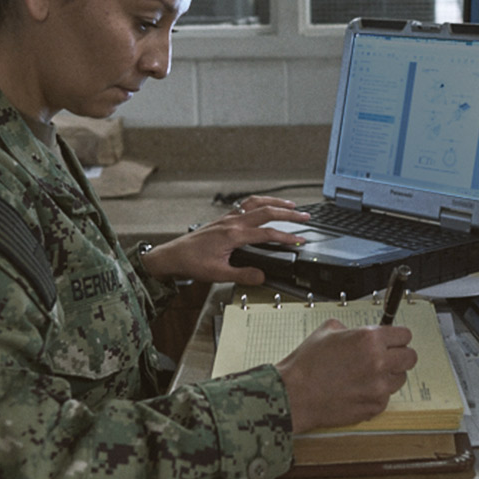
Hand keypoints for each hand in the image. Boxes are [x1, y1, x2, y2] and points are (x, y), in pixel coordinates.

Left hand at [139, 196, 308, 284]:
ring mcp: (227, 218)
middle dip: (288, 213)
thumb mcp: (218, 274)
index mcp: (233, 235)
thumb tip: (261, 276)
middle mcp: (232, 222)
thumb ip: (242, 275)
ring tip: (290, 205)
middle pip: (266, 212)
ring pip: (256, 203)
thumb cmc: (192, 263)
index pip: (267, 234)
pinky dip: (259, 203)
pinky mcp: (223, 219)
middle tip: (306, 216)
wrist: (172, 256)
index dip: (286, 237)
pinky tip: (264, 206)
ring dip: (275, 202)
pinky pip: (245, 204)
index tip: (299, 240)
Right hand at [275, 319, 417, 432]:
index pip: (405, 335)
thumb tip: (361, 333)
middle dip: (399, 355)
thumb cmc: (306, 365)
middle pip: (410, 357)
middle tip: (387, 357)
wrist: (294, 394)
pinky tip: (358, 389)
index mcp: (369, 339)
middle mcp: (378, 363)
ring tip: (367, 375)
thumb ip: (351, 329)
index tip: (394, 340)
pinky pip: (385, 397)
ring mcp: (378, 387)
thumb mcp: (327, 330)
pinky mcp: (374, 407)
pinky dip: (376, 393)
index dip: (398, 337)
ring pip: (400, 379)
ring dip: (389, 375)